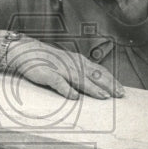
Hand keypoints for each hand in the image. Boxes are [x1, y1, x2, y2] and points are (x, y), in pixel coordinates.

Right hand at [9, 37, 124, 99]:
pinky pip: (58, 82)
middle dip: (108, 85)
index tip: (121, 90)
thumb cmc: (46, 59)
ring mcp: (60, 69)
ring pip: (80, 79)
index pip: (99, 71)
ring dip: (93, 88)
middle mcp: (73, 64)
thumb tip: (93, 83)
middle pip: (94, 75)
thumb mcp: (67, 63)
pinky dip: (66, 89)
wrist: (25, 51)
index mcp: (78, 61)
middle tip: (120, 95)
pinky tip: (74, 97)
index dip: (111, 81)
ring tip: (104, 96)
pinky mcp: (47, 74)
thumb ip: (79, 72)